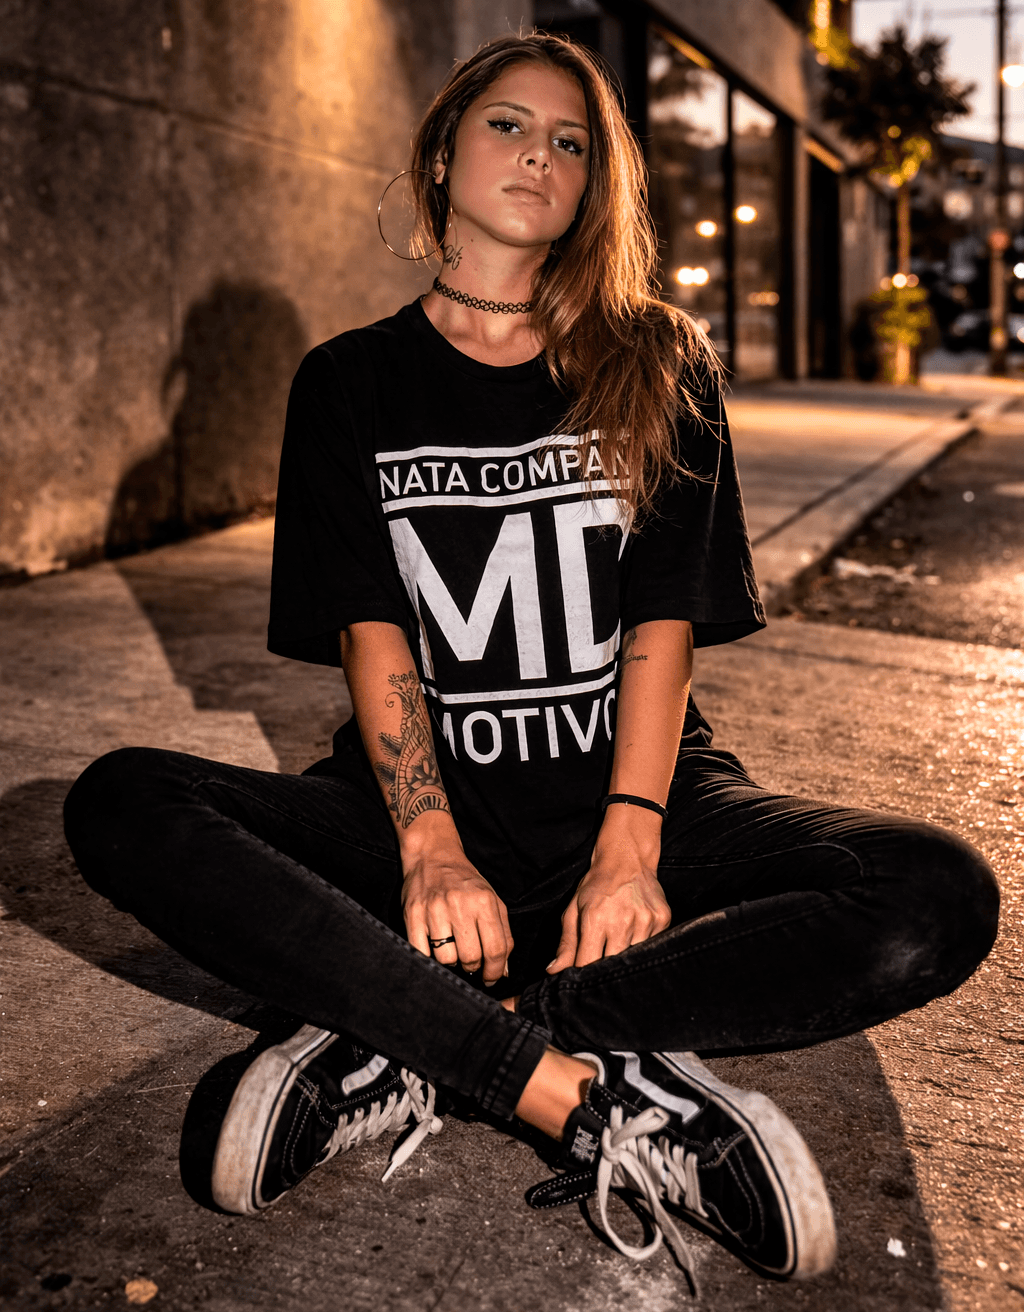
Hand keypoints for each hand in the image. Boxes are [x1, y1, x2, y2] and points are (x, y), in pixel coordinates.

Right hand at [402, 840, 512, 985]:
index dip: (495, 972)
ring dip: (450, 961)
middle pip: (471, 958)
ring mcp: (434, 909)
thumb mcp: (492, 900)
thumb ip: (503, 935)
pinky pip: (422, 952)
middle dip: (473, 967)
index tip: (491, 978)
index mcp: (484, 901)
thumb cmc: (465, 882)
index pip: (496, 949)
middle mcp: (459, 904)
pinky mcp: (413, 914)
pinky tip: (433, 947)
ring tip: (451, 947)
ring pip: (446, 959)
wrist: (432, 856)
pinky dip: (429, 956)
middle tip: (470, 961)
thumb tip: (504, 971)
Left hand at [548, 808, 670, 972]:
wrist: (627, 859)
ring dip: (625, 959)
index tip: (580, 981)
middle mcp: (623, 921)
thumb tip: (553, 972)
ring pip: (635, 958)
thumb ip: (566, 944)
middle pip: (613, 965)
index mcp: (595, 919)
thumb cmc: (595, 886)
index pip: (588, 963)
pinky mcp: (663, 919)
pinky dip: (643, 947)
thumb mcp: (573, 910)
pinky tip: (636, 935)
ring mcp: (646, 920)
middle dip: (605, 971)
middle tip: (600, 969)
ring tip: (618, 947)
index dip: (583, 975)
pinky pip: (653, 946)